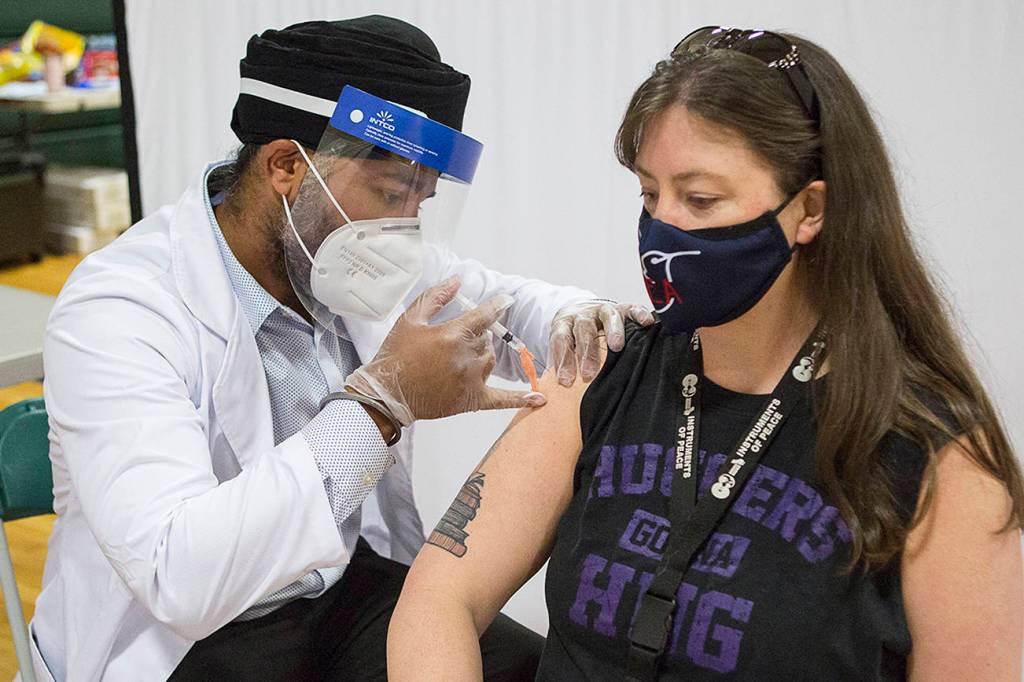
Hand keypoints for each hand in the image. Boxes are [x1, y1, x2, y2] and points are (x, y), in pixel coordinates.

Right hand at [345, 276, 547, 425]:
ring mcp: (471, 379)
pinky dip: (522, 400)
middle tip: (450, 345)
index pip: (485, 315)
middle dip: (473, 337)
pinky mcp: (471, 400)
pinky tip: (540, 400)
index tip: (507, 300)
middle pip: (486, 340)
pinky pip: (501, 400)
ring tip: (455, 362)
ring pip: (490, 361)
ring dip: (480, 358)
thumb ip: (436, 297)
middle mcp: (466, 356)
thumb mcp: (411, 319)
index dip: (498, 305)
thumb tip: (458, 280)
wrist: (385, 394)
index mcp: (453, 334)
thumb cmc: (395, 355)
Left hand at [548, 299, 655, 385]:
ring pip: (608, 316)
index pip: (561, 340)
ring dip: (612, 331)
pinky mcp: (623, 308)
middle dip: (586, 352)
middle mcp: (584, 315)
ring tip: (617, 347)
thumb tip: (550, 397)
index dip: (563, 360)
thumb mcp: (561, 350)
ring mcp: (604, 310)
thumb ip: (558, 369)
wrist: (580, 312)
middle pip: (584, 329)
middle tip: (588, 373)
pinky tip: (647, 323)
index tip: (565, 381)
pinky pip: (632, 308)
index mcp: (564, 324)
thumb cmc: (572, 341)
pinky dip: (639, 314)